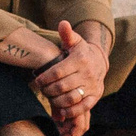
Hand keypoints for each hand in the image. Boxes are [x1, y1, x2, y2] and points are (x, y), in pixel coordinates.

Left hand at [33, 21, 106, 135]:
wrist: (99, 61)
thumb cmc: (80, 51)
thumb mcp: (74, 41)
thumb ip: (67, 34)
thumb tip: (62, 23)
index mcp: (79, 60)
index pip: (57, 72)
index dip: (44, 78)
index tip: (36, 81)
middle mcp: (87, 73)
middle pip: (62, 86)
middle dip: (48, 90)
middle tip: (41, 90)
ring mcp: (92, 86)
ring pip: (71, 98)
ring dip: (56, 101)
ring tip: (49, 97)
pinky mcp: (95, 97)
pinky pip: (82, 107)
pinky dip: (70, 111)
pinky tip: (61, 110)